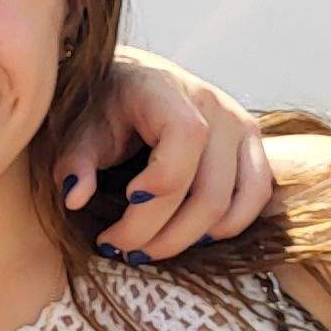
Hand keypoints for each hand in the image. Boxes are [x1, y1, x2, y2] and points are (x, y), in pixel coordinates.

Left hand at [56, 47, 272, 261]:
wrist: (134, 80)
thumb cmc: (103, 106)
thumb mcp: (79, 127)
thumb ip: (76, 161)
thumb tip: (74, 199)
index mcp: (167, 89)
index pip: (185, 140)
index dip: (159, 184)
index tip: (123, 203)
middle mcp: (213, 106)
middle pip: (207, 189)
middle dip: (162, 233)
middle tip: (121, 250)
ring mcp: (240, 124)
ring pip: (233, 201)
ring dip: (191, 238)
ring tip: (148, 250)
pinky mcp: (252, 143)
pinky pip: (255, 196)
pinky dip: (226, 226)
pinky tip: (189, 236)